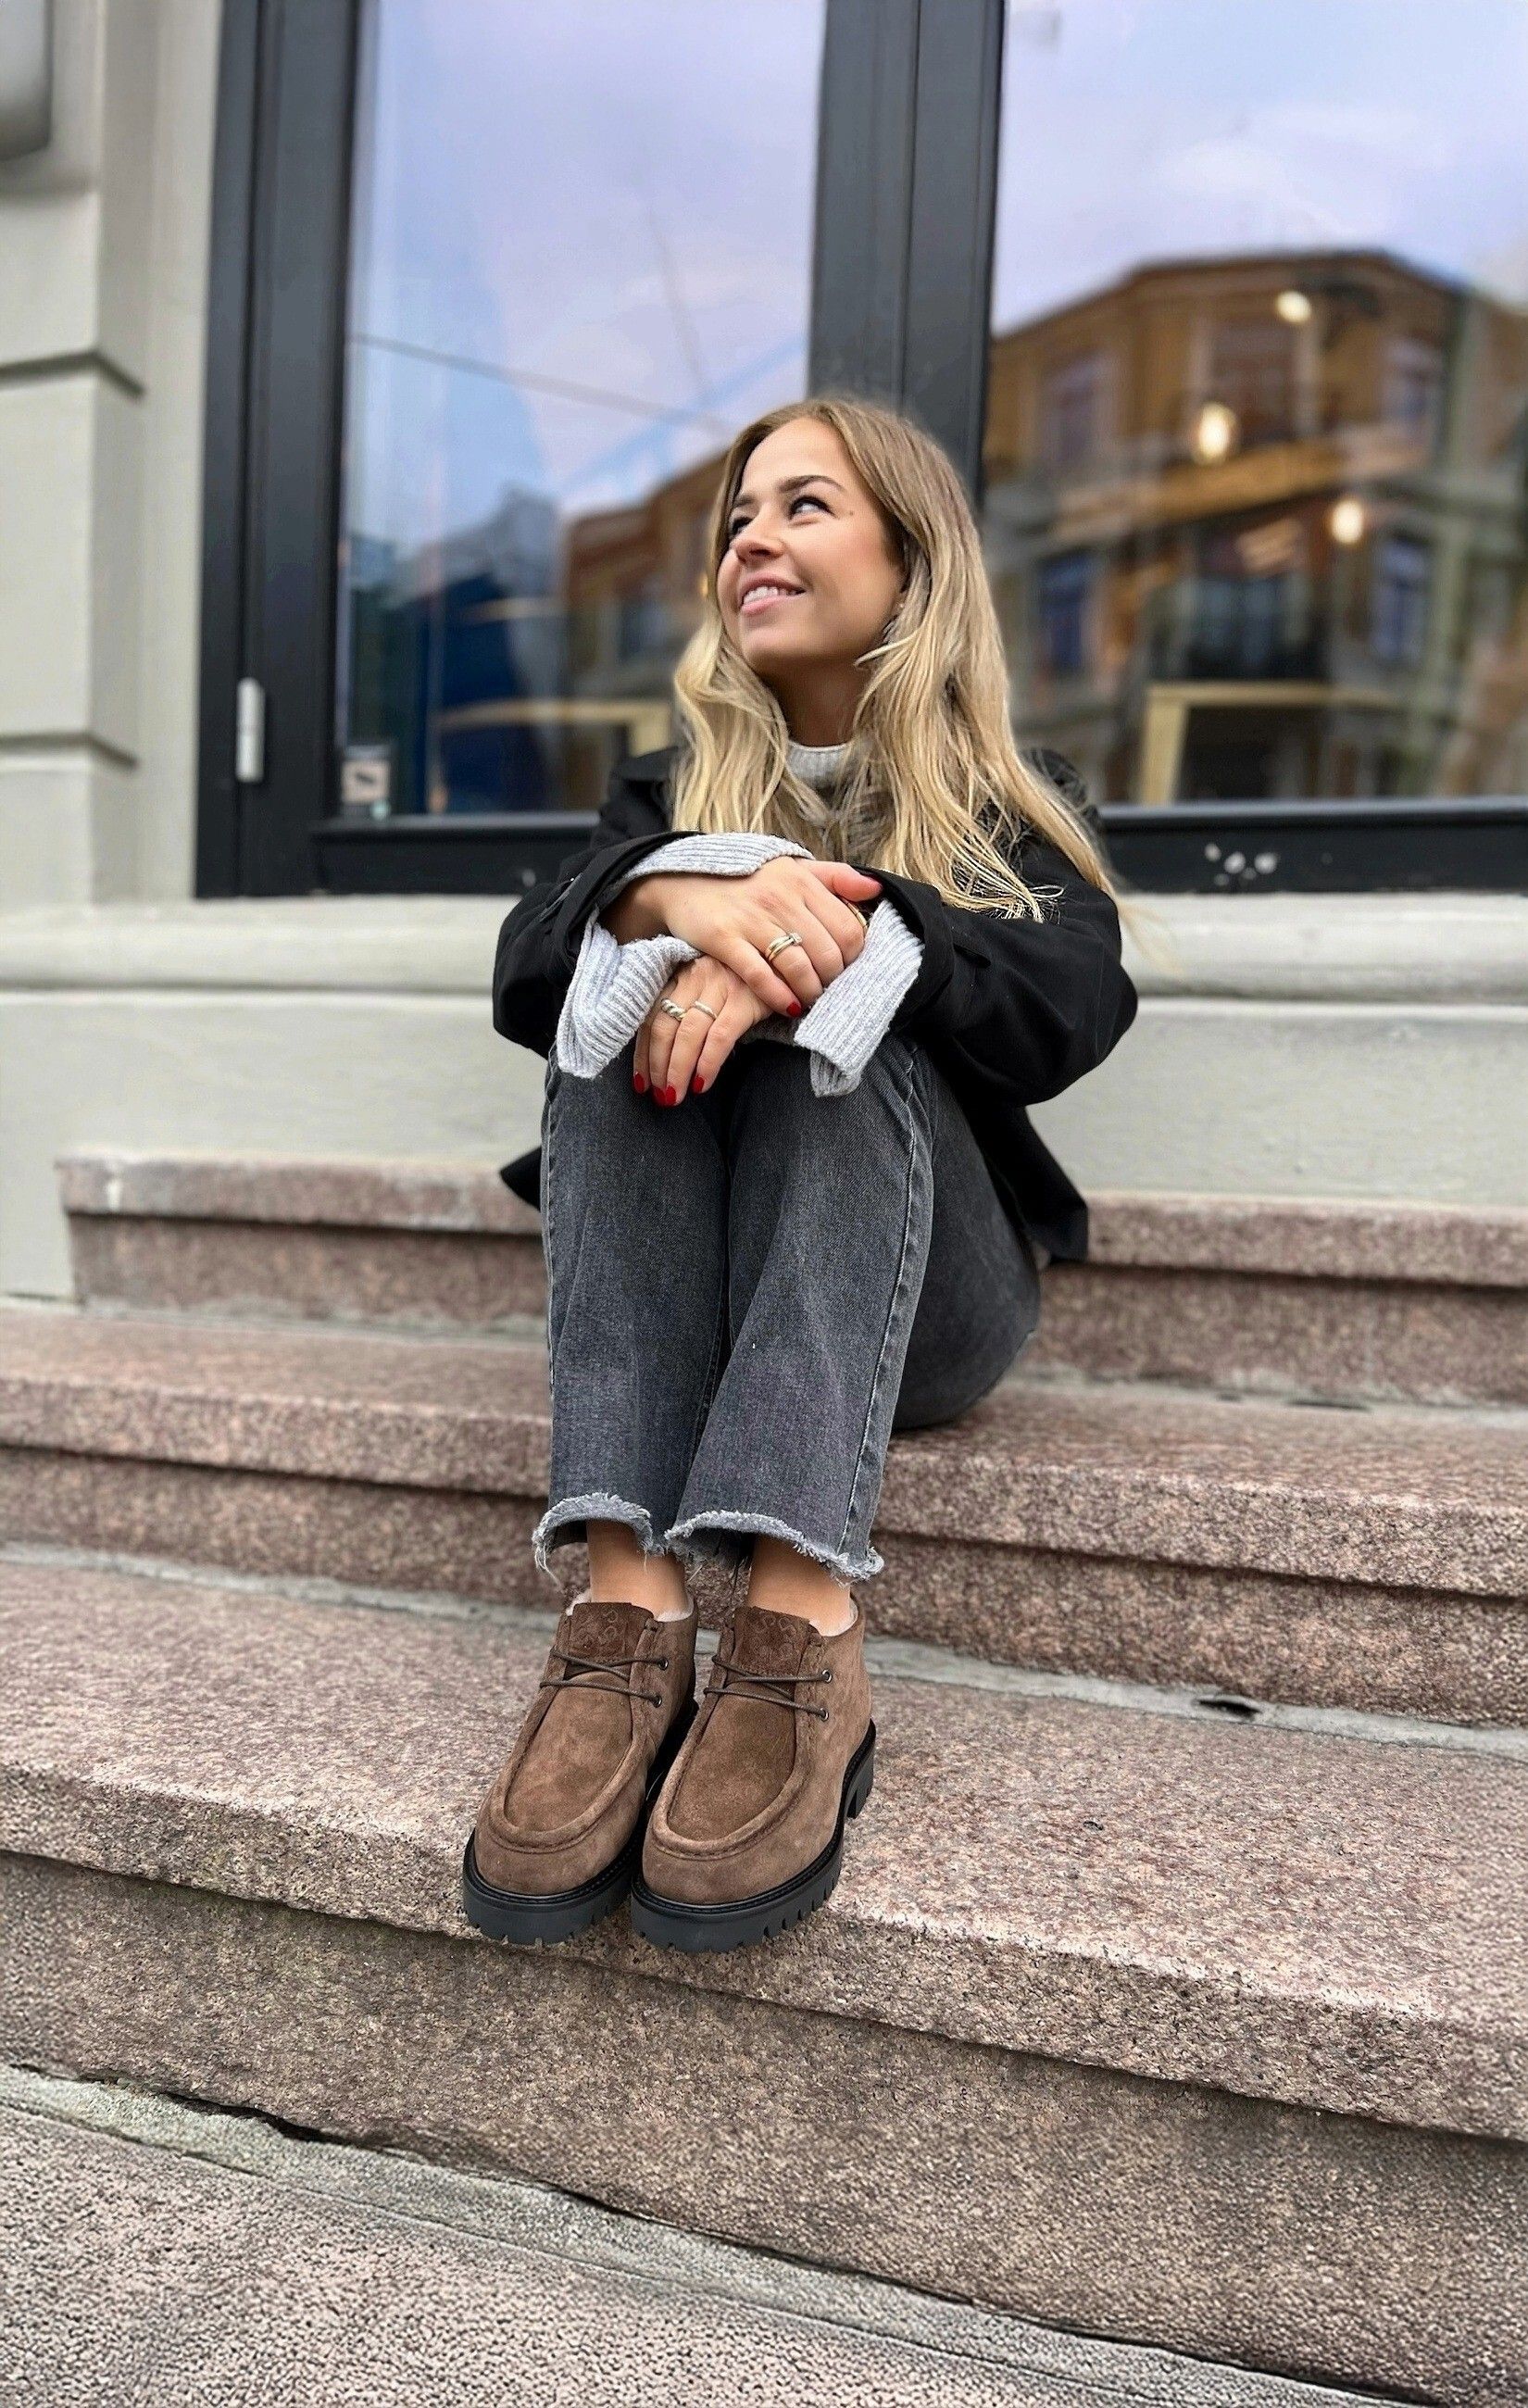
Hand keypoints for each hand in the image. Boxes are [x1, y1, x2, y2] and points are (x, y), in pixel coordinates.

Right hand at [613, 857, 882, 1018]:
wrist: (684, 879)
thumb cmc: (747, 879)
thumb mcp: (792, 868)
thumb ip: (835, 877)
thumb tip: (875, 887)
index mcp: (802, 881)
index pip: (848, 929)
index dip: (852, 957)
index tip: (843, 969)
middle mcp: (781, 898)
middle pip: (827, 954)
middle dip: (832, 981)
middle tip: (826, 992)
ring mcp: (751, 919)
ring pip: (798, 967)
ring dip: (809, 994)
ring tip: (808, 1002)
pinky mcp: (724, 938)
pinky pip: (760, 976)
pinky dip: (778, 996)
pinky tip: (786, 1006)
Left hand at [635, 955, 769, 1100]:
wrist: (792, 964)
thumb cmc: (752, 982)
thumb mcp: (714, 986)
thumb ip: (693, 1009)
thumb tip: (671, 1055)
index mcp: (683, 974)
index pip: (652, 1016)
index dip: (643, 1053)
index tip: (641, 1081)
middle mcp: (696, 976)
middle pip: (664, 1027)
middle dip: (656, 1066)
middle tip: (658, 1095)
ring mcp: (719, 985)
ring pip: (687, 1034)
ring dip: (677, 1070)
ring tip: (674, 1096)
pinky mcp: (744, 998)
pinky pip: (718, 1037)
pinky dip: (707, 1063)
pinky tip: (702, 1084)